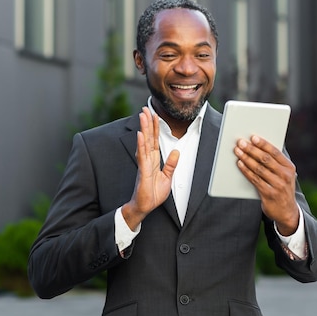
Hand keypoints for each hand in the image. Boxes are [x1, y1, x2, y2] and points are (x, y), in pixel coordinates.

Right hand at [122, 107, 178, 228]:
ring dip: (143, 129)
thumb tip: (176, 151)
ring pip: (144, 143)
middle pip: (148, 138)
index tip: (154, 115)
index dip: (154, 128)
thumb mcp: (167, 177)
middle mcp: (147, 160)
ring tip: (142, 116)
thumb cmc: (153, 194)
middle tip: (145, 109)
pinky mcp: (142, 172)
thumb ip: (171, 164)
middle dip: (147, 123)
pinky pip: (142, 156)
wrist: (144, 207)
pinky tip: (140, 135)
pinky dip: (141, 145)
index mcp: (153, 161)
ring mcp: (143, 165)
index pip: (154, 140)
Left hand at [234, 135, 299, 235]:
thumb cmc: (282, 188)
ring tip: (237, 151)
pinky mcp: (269, 194)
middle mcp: (285, 175)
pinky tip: (240, 164)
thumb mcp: (284, 175)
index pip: (275, 152)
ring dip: (246, 158)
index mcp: (289, 167)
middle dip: (252, 149)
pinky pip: (255, 179)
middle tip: (241, 142)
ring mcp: (278, 185)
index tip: (253, 137)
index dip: (263, 144)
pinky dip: (246, 170)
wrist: (287, 212)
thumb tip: (256, 147)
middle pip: (266, 159)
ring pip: (259, 168)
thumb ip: (275, 163)